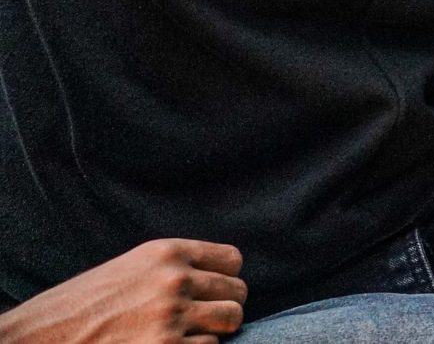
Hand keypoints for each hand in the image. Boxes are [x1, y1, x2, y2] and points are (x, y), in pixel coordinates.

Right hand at [0, 239, 247, 343]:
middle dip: (224, 305)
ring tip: (188, 333)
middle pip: (238, 292)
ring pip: (230, 320)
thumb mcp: (131, 268)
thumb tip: (216, 279)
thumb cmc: (84, 304)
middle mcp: (175, 281)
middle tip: (202, 317)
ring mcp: (172, 318)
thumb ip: (173, 268)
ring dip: (215, 330)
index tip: (211, 289)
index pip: (232, 260)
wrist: (42, 337)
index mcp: (166, 253)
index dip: (225, 277)